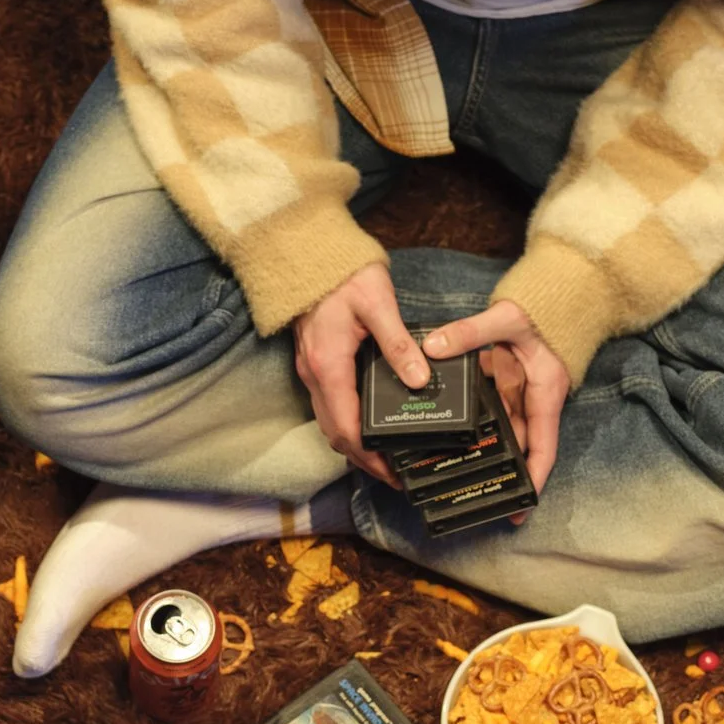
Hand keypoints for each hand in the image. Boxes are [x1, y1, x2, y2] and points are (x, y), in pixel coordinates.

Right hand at [293, 262, 426, 487]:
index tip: (393, 472)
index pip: (347, 428)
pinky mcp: (315, 361)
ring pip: (329, 422)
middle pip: (335, 434)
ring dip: (353, 444)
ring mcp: (311, 369)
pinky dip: (347, 423)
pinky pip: (328, 405)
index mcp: (329, 366)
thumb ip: (398, 344)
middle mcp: (315, 374)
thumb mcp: (377, 304)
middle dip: (363, 459)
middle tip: (394, 473)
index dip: (369, 457)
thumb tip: (418, 379)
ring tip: (384, 454)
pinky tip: (368, 422)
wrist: (305, 251)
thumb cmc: (341, 273)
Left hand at [423, 299, 568, 504]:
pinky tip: (452, 432)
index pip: (543, 447)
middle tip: (478, 496)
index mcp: (545, 393)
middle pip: (520, 444)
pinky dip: (476, 419)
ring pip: (502, 427)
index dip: (533, 477)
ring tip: (460, 473)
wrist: (558, 289)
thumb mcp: (507, 318)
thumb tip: (434, 346)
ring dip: (486, 447)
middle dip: (502, 470)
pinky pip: (492, 406)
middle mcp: (534, 398)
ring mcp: (521, 390)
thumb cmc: (543, 307)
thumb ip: (471, 332)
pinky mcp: (509, 380)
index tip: (523, 504)